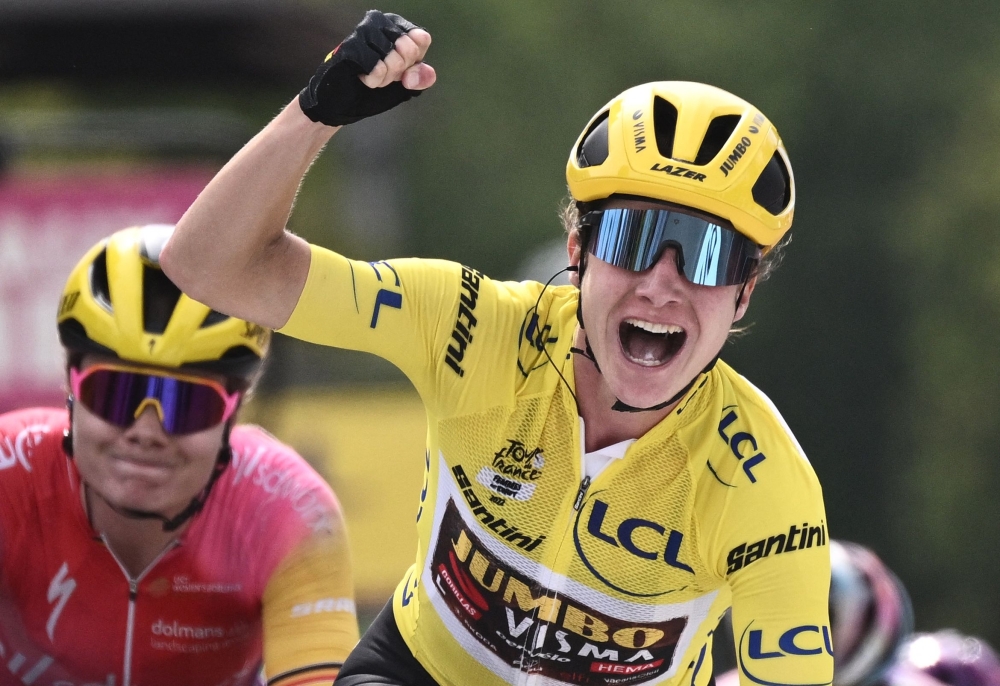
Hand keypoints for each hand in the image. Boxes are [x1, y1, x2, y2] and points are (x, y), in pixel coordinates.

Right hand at [299, 10, 435, 126]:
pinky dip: (373, 80)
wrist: (343, 104)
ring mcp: (363, 32)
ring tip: (371, 76)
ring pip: (393, 58)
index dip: (414, 62)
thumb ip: (422, 78)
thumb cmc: (373, 90)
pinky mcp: (350, 47)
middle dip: (398, 72)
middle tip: (383, 73)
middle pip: (409, 49)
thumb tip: (426, 72)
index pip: (422, 39)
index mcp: (396, 26)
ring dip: (384, 78)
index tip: (400, 69)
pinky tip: (361, 77)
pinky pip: (377, 67)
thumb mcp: (405, 87)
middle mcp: (379, 22)